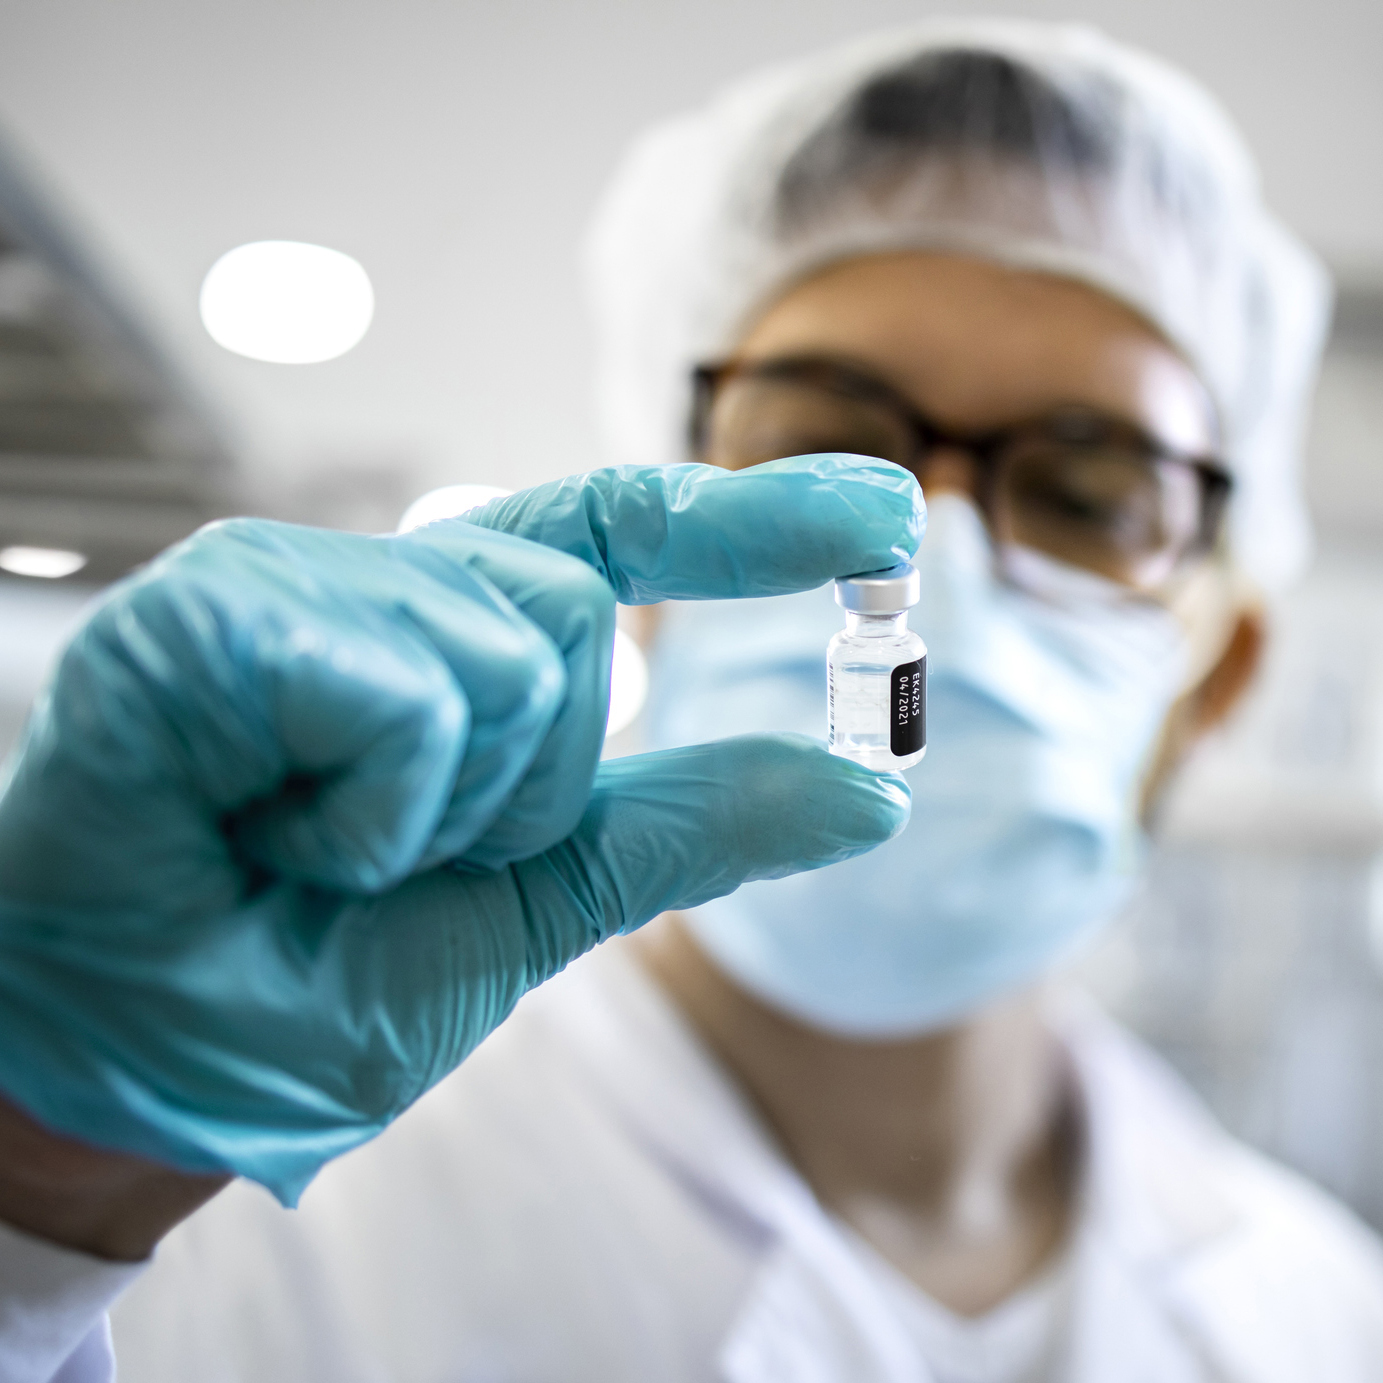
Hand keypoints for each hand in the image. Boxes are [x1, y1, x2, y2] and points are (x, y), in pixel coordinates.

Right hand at [0, 456, 920, 1208]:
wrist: (152, 1062)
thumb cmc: (316, 978)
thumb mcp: (541, 902)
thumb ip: (688, 827)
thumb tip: (869, 795)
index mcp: (452, 640)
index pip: (620, 536)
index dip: (757, 520)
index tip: (887, 512)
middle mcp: (380, 586)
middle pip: (572, 619)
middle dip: (525, 786)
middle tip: (391, 858)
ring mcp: (296, 582)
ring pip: (507, 648)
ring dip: (447, 811)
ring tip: (316, 851)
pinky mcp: (215, 614)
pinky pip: (407, 690)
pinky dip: (375, 810)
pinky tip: (273, 832)